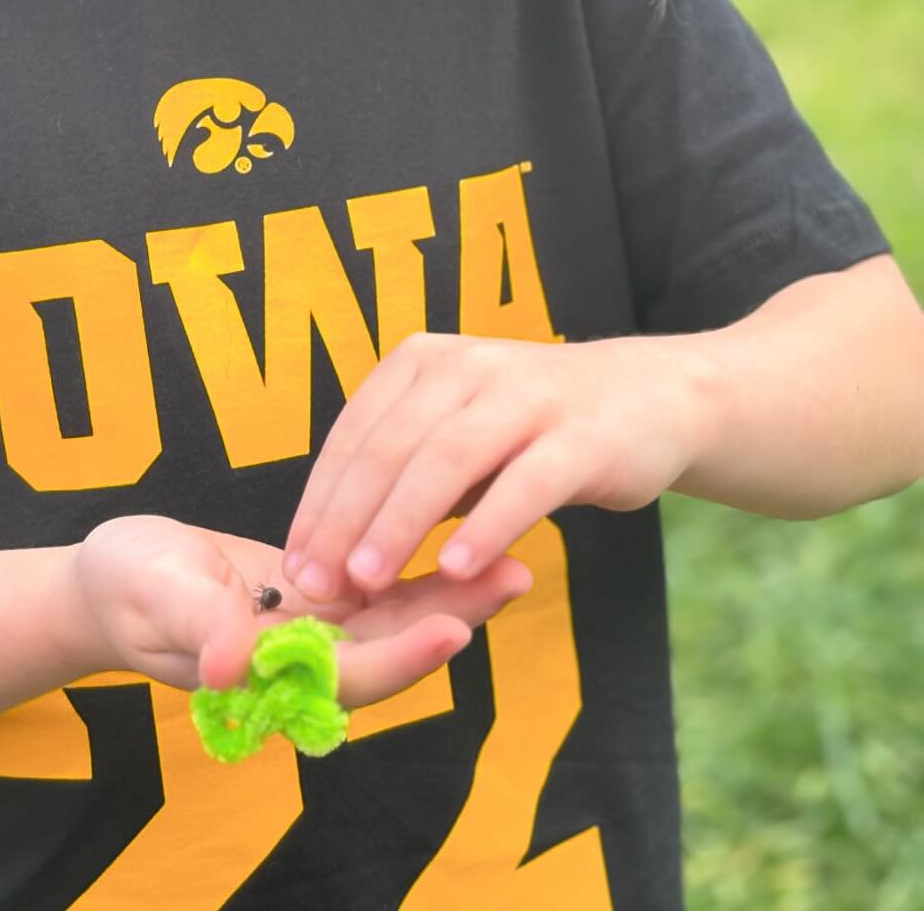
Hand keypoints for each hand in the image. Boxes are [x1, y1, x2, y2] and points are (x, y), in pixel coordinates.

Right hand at [71, 513, 531, 707]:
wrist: (115, 577)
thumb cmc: (127, 588)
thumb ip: (198, 627)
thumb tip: (234, 662)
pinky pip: (379, 586)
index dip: (402, 658)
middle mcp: (303, 659)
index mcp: (268, 671)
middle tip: (515, 574)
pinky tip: (461, 534)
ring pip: (394, 617)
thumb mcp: (155, 598)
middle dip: (454, 618)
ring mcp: (314, 628)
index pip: (347, 675)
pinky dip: (419, 567)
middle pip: (391, 649)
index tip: (454, 630)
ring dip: (452, 592)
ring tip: (513, 556)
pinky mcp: (317, 592)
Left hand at [282, 330, 709, 602]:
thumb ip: (405, 477)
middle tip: (318, 584)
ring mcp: (526, 397)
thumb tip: (334, 554)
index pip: (355, 434)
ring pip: (447, 460)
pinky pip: (524, 484)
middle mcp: (467, 367)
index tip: (296, 565)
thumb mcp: (457, 434)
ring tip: (367, 581)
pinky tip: (455, 569)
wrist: (650, 397)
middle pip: (391, 446)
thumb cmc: (532, 430)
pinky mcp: (581, 437)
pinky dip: (485, 526)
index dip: (320, 501)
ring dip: (399, 523)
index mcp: (423, 362)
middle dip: (345, 519)